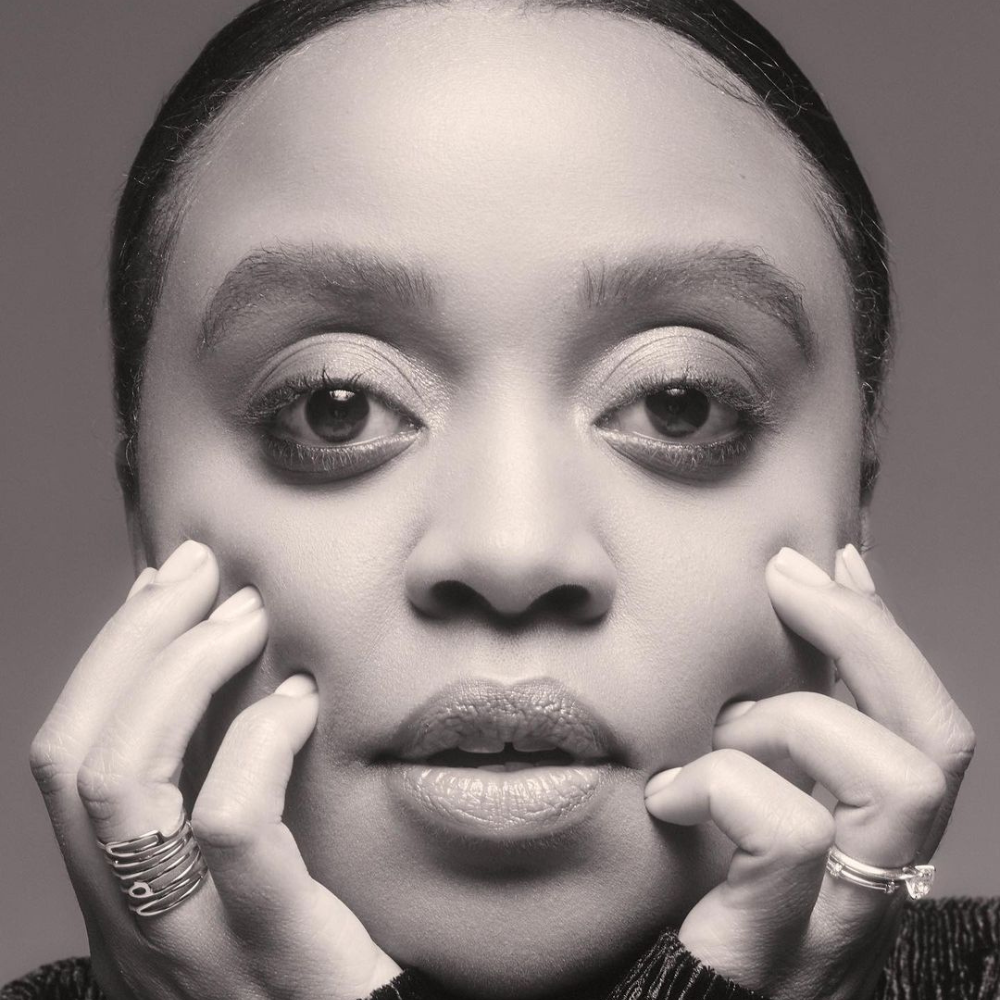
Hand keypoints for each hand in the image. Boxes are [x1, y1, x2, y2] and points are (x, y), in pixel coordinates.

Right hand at [30, 540, 400, 999]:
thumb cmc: (323, 963)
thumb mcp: (245, 884)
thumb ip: (224, 796)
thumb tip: (228, 678)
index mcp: (126, 901)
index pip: (69, 764)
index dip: (106, 660)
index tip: (161, 586)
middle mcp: (135, 927)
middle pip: (79, 761)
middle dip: (134, 640)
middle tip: (201, 571)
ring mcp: (193, 946)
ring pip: (128, 786)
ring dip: (182, 672)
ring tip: (247, 615)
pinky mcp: (272, 951)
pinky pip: (231, 826)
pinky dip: (257, 740)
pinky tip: (301, 702)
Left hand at [644, 545, 975, 999]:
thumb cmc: (661, 912)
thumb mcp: (722, 814)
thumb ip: (750, 749)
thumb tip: (753, 643)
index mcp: (863, 853)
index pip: (925, 736)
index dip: (886, 637)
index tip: (834, 561)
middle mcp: (870, 896)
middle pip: (936, 748)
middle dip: (867, 636)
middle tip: (786, 584)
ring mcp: (830, 935)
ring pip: (896, 784)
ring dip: (796, 721)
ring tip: (722, 732)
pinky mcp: (770, 961)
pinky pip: (788, 835)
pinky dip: (723, 783)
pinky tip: (668, 795)